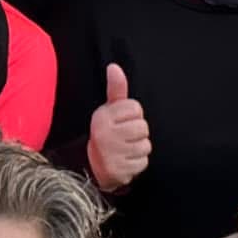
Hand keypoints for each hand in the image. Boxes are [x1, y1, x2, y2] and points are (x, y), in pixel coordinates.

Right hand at [86, 64, 150, 190]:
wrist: (92, 167)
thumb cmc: (106, 133)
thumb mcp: (108, 110)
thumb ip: (116, 89)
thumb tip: (114, 67)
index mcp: (102, 116)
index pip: (135, 107)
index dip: (132, 115)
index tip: (122, 121)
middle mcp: (105, 134)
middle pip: (143, 127)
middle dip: (137, 132)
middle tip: (124, 137)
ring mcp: (111, 154)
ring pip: (145, 145)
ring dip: (138, 148)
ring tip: (125, 149)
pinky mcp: (119, 171)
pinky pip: (143, 162)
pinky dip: (137, 163)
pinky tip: (125, 161)